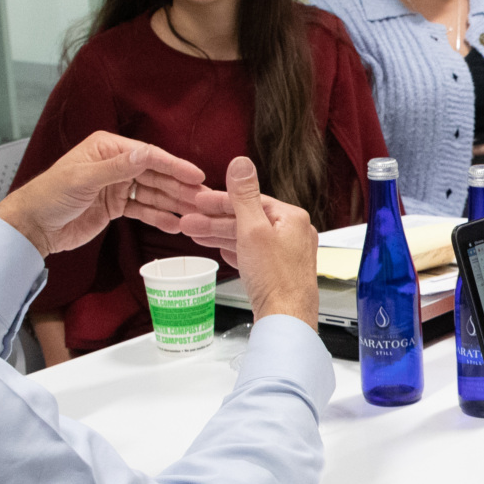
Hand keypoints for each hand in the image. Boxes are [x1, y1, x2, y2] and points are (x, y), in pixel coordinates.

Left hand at [0, 131, 207, 256]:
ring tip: (194, 213)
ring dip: (173, 203)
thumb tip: (147, 154)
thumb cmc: (49, 195)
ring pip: (153, 193)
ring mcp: (116, 186)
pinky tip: (174, 224)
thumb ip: (118, 167)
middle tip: (202, 198)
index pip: (148, 155)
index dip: (174, 165)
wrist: (33, 226)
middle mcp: (115, 164)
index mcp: (107, 148)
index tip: (196, 176)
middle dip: (179, 187)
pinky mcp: (115, 206)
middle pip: (155, 174)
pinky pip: (143, 209)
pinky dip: (158, 217)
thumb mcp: (84, 178)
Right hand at [178, 157, 319, 328]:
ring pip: (248, 238)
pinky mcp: (279, 273)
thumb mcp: (253, 230)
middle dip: (215, 220)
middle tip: (190, 221)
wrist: (285, 319)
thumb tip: (241, 163)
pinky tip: (222, 251)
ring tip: (195, 234)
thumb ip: (244, 196)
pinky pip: (253, 255)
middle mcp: (294, 234)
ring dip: (220, 235)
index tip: (200, 201)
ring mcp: (287, 255)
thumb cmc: (275, 280)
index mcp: (292, 219)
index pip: (251, 200)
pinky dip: (234, 250)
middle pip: (248, 219)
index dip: (221, 200)